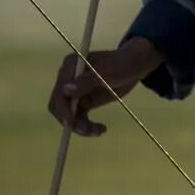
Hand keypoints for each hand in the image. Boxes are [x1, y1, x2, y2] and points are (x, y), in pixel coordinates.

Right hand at [47, 38, 162, 135]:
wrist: (135, 66)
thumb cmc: (121, 63)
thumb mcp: (107, 71)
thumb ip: (86, 81)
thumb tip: (65, 90)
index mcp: (70, 67)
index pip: (58, 92)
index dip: (63, 108)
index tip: (71, 121)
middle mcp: (67, 80)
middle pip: (59, 106)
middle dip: (70, 120)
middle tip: (86, 130)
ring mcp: (74, 93)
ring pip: (69, 115)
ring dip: (80, 126)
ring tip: (98, 131)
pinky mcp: (83, 102)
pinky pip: (78, 117)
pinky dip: (86, 125)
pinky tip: (100, 129)